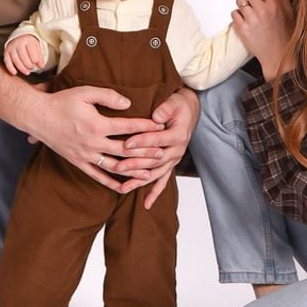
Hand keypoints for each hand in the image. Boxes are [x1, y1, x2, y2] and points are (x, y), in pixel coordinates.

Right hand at [4, 35, 44, 75]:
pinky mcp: (6, 53)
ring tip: (27, 72)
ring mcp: (11, 48)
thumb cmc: (30, 45)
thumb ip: (40, 58)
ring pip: (15, 60)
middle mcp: (18, 43)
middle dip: (28, 64)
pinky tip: (15, 73)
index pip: (31, 50)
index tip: (36, 63)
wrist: (19, 38)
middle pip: (23, 56)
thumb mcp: (37, 48)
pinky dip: (10, 68)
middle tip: (32, 68)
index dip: (34, 59)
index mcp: (27, 41)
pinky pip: (7, 61)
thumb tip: (41, 66)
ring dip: (22, 68)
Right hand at [29, 85, 165, 193]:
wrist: (38, 117)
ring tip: (149, 173)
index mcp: (97, 124)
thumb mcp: (85, 92)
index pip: (128, 127)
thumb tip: (128, 103)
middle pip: (126, 150)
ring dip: (132, 171)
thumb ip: (108, 96)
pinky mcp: (78, 162)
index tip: (160, 126)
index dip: (146, 126)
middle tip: (162, 153)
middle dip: (146, 152)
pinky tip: (124, 187)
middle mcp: (93, 143)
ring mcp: (86, 155)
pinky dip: (112, 183)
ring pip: (114, 167)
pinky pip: (98, 176)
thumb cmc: (62, 102)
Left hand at [116, 88, 200, 207]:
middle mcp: (177, 150)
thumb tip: (156, 116)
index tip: (126, 144)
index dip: (142, 141)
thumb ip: (165, 109)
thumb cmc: (178, 106)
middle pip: (155, 160)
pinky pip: (163, 180)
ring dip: (140, 181)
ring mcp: (174, 159)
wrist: (189, 111)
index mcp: (178, 135)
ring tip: (123, 188)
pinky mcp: (170, 164)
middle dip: (135, 164)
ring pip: (156, 173)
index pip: (158, 140)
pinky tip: (145, 203)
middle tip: (118, 167)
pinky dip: (155, 192)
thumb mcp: (173, 103)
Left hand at [231, 0, 294, 80]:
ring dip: (243, 5)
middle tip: (253, 2)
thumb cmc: (285, 35)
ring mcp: (252, 20)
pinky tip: (245, 21)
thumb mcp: (289, 13)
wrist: (278, 56)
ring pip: (239, 1)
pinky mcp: (243, 29)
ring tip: (249, 13)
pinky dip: (238, 16)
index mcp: (275, 5)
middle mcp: (263, 11)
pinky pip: (234, 14)